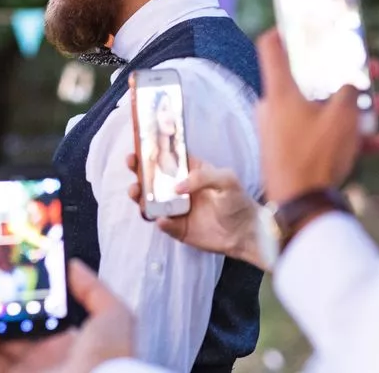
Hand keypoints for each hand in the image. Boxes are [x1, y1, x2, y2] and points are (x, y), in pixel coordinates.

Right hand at [0, 260, 133, 372]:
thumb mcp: (112, 316)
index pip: (27, 314)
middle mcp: (37, 356)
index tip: (0, 277)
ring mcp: (20, 370)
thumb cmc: (110, 360)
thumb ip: (92, 288)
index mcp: (60, 340)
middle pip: (0, 326)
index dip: (10, 296)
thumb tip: (72, 266)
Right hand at [126, 154, 259, 264]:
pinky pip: (162, 224)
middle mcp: (179, 189)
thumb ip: (202, 177)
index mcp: (190, 172)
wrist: (246, 233)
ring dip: (140, 196)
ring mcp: (176, 209)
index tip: (139, 146)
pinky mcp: (177, 228)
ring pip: (150, 201)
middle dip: (138, 170)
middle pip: (152, 178)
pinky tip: (162, 219)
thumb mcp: (226, 180)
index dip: (152, 152)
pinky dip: (159, 221)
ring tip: (136, 192)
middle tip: (132, 164)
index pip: (167, 158)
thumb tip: (176, 186)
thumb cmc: (238, 201)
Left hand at [255, 30, 378, 203]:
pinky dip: (353, 138)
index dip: (285, 31)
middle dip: (346, 76)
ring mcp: (285, 131)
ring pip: (323, 110)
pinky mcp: (296, 152)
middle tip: (372, 70)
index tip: (301, 23)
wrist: (301, 206)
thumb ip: (349, 92)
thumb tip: (351, 86)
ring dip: (356, 109)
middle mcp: (277, 107)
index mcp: (280, 90)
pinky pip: (325, 137)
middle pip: (311, 80)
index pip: (271, 48)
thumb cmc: (314, 155)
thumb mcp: (341, 115)